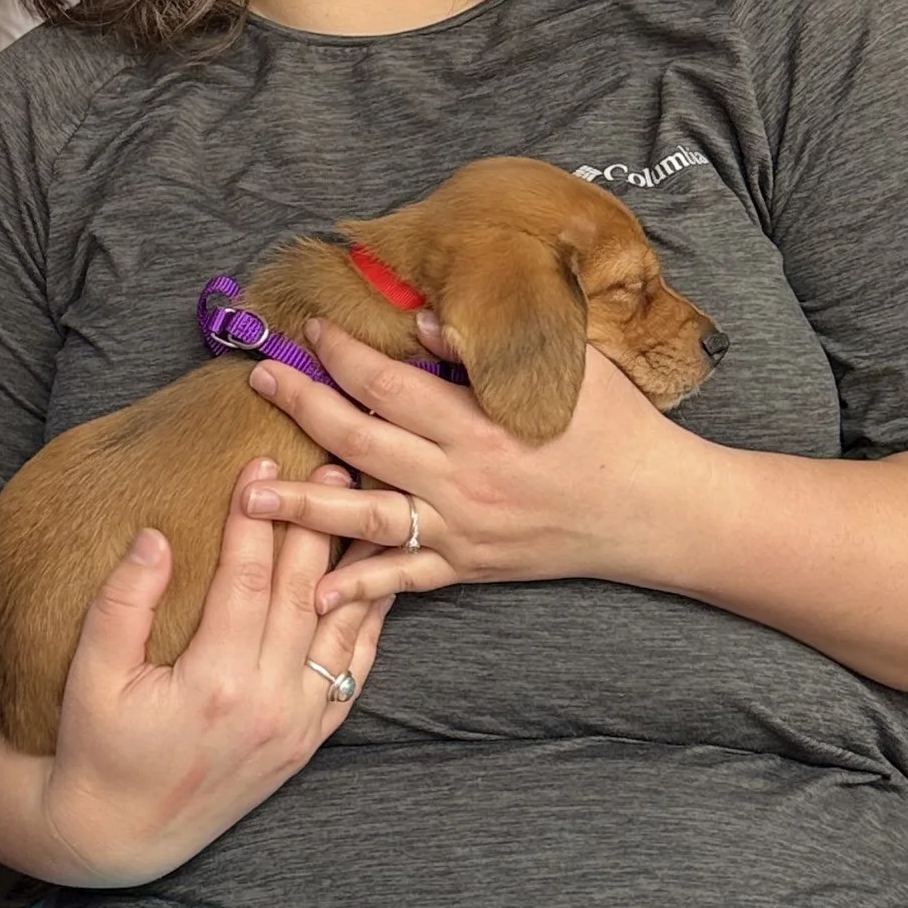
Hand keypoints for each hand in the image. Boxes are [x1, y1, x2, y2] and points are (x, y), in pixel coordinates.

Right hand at [36, 460, 388, 886]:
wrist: (122, 833)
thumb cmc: (98, 748)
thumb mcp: (91, 675)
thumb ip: (122, 604)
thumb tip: (154, 536)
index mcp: (215, 684)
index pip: (247, 580)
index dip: (254, 517)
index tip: (259, 459)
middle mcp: (270, 705)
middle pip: (303, 594)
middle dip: (316, 523)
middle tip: (330, 464)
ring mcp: (297, 726)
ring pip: (340, 630)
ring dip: (352, 565)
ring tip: (363, 509)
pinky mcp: (308, 742)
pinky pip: (352, 674)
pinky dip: (368, 625)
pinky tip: (374, 584)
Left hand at [239, 314, 692, 608]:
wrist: (658, 512)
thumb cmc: (619, 428)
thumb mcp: (568, 370)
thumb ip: (490, 348)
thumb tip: (423, 317)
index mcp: (481, 424)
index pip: (391, 383)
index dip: (344, 355)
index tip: (311, 329)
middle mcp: (462, 479)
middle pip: (361, 441)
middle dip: (303, 408)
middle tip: (257, 380)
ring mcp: (461, 529)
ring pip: (366, 516)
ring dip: (302, 506)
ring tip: (249, 495)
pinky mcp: (470, 566)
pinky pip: (405, 579)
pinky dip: (361, 586)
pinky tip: (318, 590)